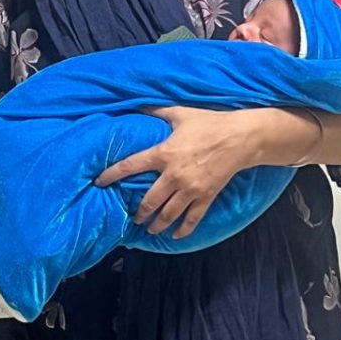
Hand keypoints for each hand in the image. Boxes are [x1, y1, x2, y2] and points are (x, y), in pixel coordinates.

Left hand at [96, 106, 253, 238]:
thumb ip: (157, 111)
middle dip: (139, 212)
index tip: (99, 183)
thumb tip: (138, 104)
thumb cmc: (209, 123)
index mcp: (164, 153)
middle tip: (133, 217)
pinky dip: (183, 229)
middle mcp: (174, 175)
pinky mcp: (206, 196)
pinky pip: (192, 218)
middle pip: (149, 200)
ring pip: (168, 213)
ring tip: (150, 229)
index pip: (131, 166)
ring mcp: (191, 189)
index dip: (112, 175)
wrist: (240, 138)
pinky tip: (176, 235)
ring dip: (157, 224)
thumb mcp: (180, 114)